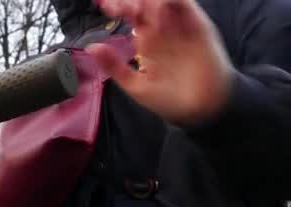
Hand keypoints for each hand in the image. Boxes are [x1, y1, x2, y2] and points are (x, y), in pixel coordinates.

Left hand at [89, 0, 233, 123]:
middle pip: (145, 2)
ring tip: (135, 11)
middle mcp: (163, 29)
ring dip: (149, 0)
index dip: (117, 5)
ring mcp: (180, 25)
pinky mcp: (198, 26)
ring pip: (164, 0)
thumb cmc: (169, 99)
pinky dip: (171, 1)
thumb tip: (91, 47)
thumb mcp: (135, 85)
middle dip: (129, 0)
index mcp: (147, 39)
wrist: (200, 110)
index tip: (103, 5)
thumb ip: (114, 66)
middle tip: (117, 7)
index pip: (131, 13)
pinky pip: (186, 4)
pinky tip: (158, 9)